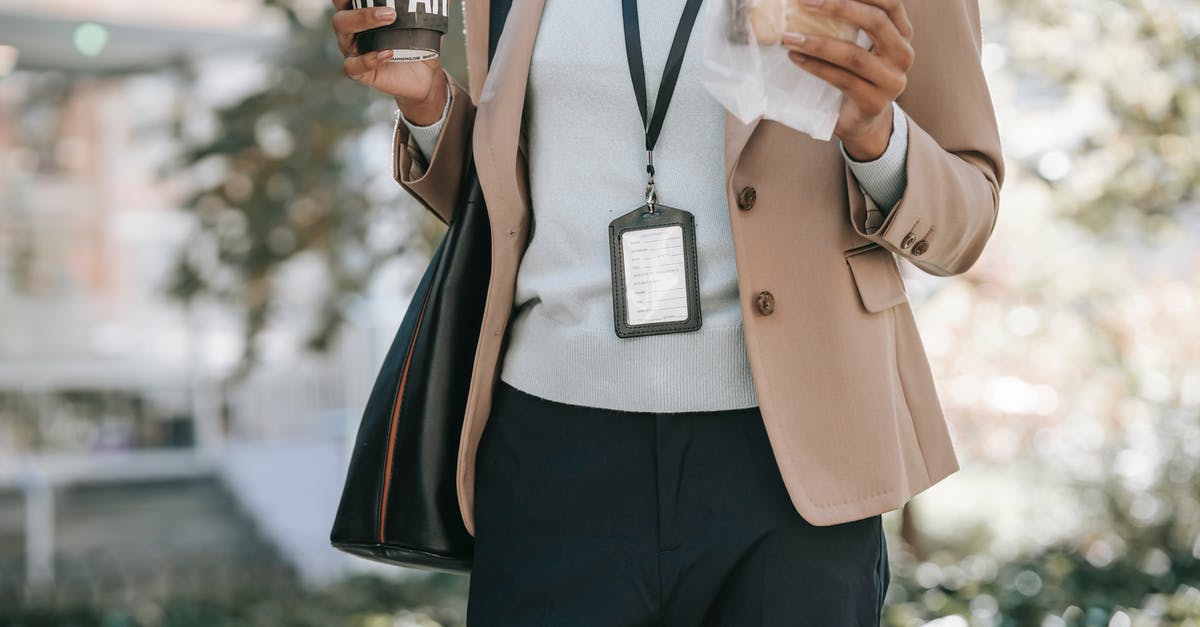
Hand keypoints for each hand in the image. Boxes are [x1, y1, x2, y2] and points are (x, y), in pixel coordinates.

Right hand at [331, 0, 447, 124]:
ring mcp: (352, 52)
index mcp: (360, 15)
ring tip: (390, 18)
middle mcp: (351, 32)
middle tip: (390, 10)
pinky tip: (387, 53)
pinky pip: (354, 65)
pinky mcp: (359, 72)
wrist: (425, 77)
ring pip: (344, 34)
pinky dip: (369, 58)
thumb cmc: (419, 43)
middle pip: (341, 16)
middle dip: (361, 10)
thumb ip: (425, 7)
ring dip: (364, 21)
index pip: (343, 0)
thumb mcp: (424, 23)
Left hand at [780, 0, 913, 159]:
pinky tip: (796, 58)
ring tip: (789, 37)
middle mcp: (903, 55)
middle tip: (805, 2)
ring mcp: (891, 81)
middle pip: (876, 22)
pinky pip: (842, 80)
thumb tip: (810, 1)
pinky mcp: (874, 102)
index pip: (890, 3)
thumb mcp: (858, 45)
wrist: (863, 122)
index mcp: (902, 34)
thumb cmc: (855, 76)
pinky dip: (816, 67)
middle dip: (838, 7)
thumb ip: (848, 24)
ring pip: (855, 55)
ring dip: (818, 43)